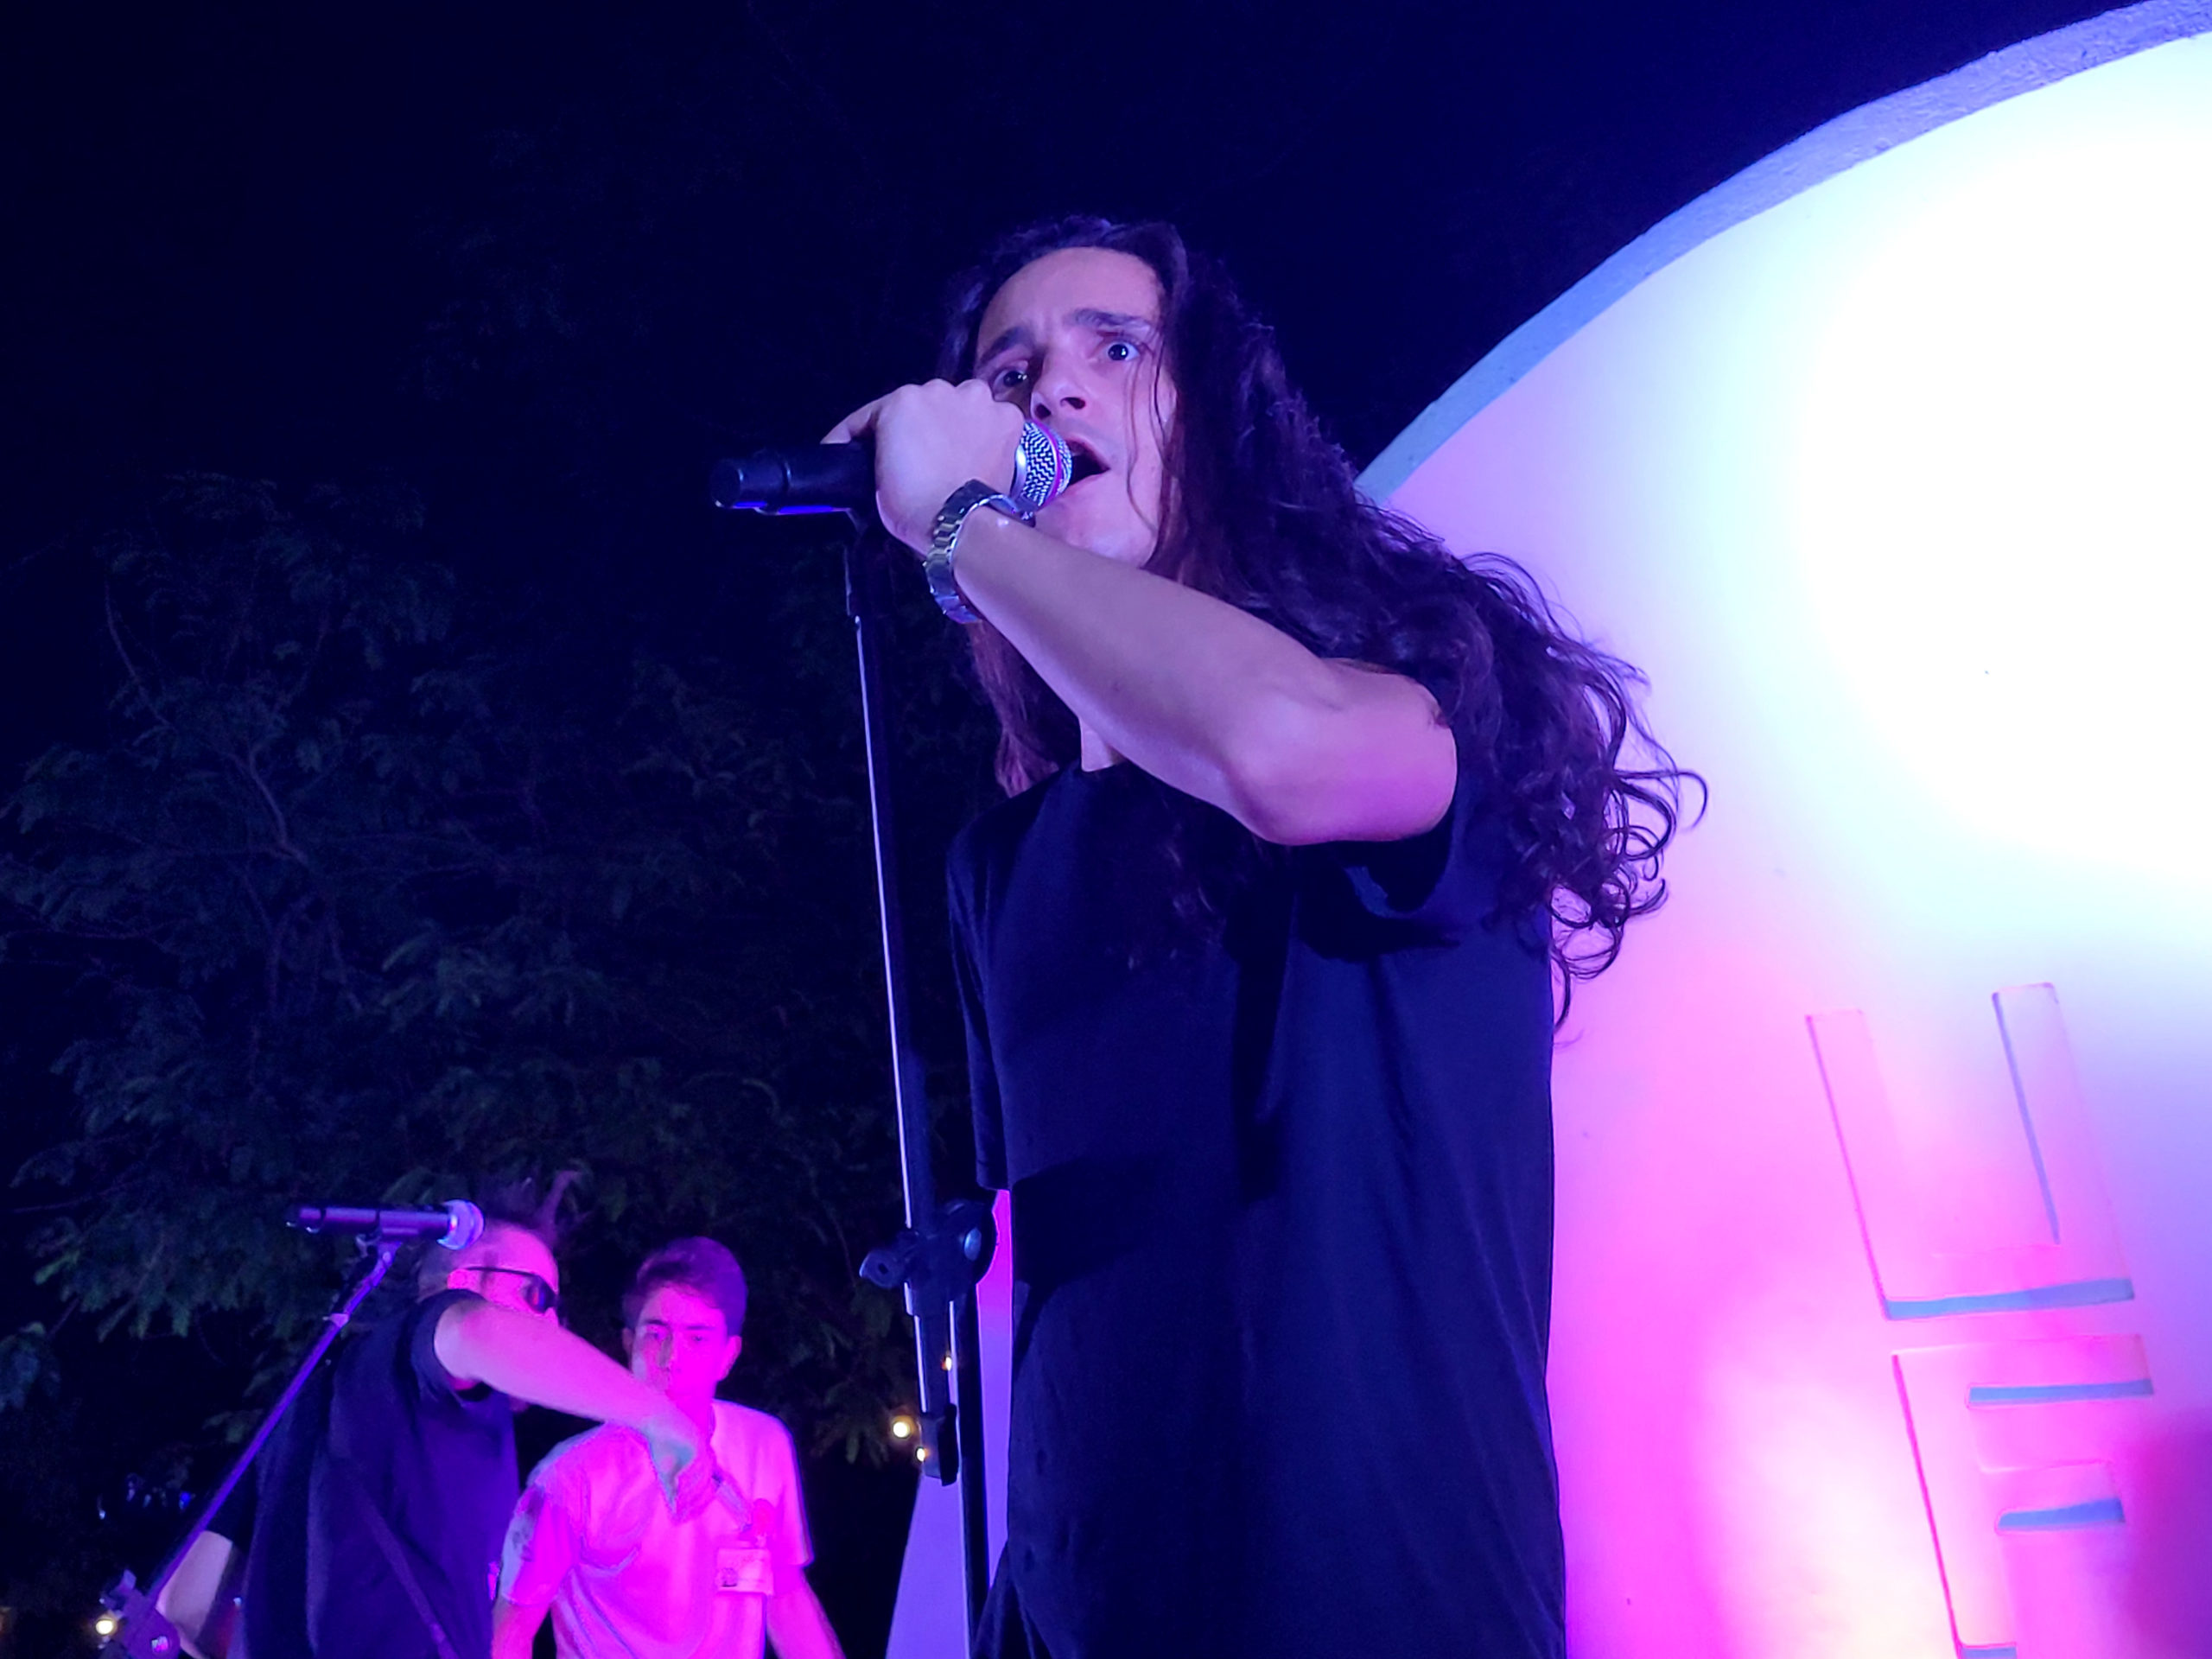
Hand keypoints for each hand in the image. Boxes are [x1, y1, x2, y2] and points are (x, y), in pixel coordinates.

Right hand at [640, 1403, 714, 1518]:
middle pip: (709, 1487)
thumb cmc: (662, 1444)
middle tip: (680, 1508)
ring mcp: (703, 1450)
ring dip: (690, 1490)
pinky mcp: (698, 1441)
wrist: (656, 1420)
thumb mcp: (665, 1474)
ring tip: (677, 1497)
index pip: (708, 1491)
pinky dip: (689, 1475)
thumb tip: (675, 1515)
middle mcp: (705, 1459)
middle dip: (695, 1501)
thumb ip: (671, 1492)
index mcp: (700, 1467)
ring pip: (704, 1476)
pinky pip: (698, 1462)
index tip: (684, 1517)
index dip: (699, 1506)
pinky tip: (678, 1480)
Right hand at [823, 380, 1024, 553]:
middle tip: (922, 454)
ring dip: (958, 422)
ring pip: (963, 406)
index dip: (867, 432)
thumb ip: (884, 447)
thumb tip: (893, 450)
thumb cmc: (912, 504)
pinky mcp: (1007, 418)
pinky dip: (989, 433)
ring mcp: (977, 401)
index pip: (878, 411)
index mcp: (902, 400)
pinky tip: (983, 454)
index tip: (857, 446)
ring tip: (956, 454)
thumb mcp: (877, 474)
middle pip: (926, 404)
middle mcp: (941, 389)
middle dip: (922, 425)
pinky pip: (994, 420)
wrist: (958, 523)